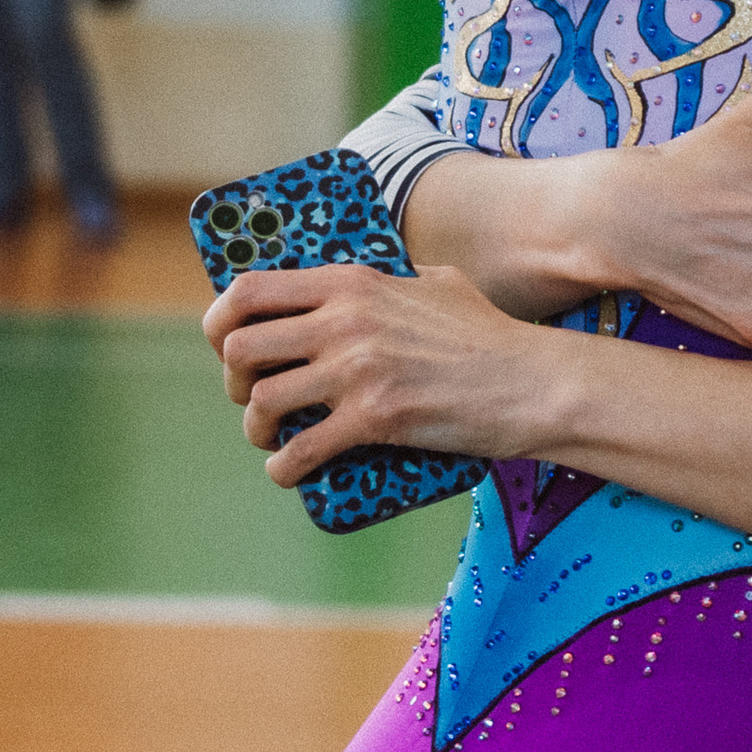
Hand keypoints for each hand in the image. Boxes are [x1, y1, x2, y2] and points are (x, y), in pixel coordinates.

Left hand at [203, 263, 545, 485]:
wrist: (531, 381)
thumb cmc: (488, 334)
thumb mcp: (435, 282)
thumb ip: (389, 279)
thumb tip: (358, 287)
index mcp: (352, 281)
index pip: (250, 289)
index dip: (220, 319)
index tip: (224, 343)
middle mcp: (345, 320)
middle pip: (241, 349)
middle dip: (234, 380)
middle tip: (254, 396)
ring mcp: (358, 370)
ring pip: (261, 403)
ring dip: (256, 427)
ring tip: (273, 437)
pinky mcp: (374, 419)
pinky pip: (299, 452)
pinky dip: (283, 469)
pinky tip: (290, 472)